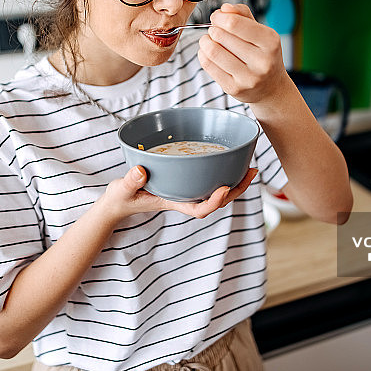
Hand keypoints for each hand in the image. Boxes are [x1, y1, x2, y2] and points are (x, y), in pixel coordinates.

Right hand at [96, 166, 258, 222]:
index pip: (199, 209)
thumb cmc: (121, 198)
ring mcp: (185, 191)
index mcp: (173, 203)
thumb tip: (141, 171)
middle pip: (216, 200)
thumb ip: (130, 181)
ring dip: (234, 182)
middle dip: (236, 189)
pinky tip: (227, 161)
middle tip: (251, 171)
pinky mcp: (183, 183)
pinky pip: (207, 181)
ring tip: (249, 167)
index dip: (214, 201)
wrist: (119, 202)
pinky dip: (220, 173)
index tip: (224, 189)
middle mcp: (184, 198)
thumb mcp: (122, 190)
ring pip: (215, 191)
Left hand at [198, 3, 289, 103]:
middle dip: (213, 29)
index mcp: (270, 42)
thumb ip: (243, 15)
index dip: (219, 17)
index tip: (216, 17)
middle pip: (221, 36)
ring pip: (213, 51)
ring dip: (205, 42)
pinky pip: (209, 66)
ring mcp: (248, 78)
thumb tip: (225, 8)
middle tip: (214, 31)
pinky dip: (203, 55)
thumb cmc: (263, 55)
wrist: (271, 88)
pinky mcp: (234, 88)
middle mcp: (262, 61)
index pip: (235, 23)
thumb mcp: (261, 31)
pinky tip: (208, 53)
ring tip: (208, 41)